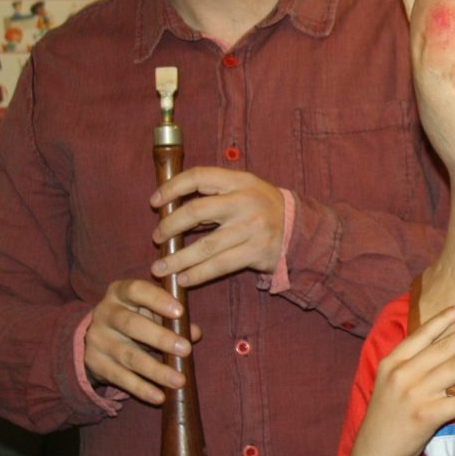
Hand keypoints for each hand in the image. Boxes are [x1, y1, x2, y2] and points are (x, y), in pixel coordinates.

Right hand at [84, 278, 201, 404]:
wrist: (98, 335)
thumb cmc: (135, 315)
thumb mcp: (150, 310)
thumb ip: (172, 317)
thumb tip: (194, 333)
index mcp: (119, 292)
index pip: (137, 290)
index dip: (158, 300)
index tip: (180, 312)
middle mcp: (105, 313)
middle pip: (132, 325)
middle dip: (161, 338)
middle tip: (186, 350)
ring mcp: (98, 340)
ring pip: (128, 356)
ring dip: (156, 370)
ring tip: (179, 380)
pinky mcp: (96, 364)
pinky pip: (120, 378)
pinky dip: (142, 389)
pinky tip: (159, 396)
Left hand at [149, 167, 285, 286]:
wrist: (299, 229)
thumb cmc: (262, 208)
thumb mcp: (244, 190)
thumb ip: (214, 195)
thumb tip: (173, 208)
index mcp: (239, 181)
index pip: (199, 176)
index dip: (172, 187)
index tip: (155, 202)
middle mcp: (245, 201)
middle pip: (197, 211)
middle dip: (170, 226)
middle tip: (156, 237)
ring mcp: (251, 228)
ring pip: (205, 246)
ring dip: (178, 259)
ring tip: (159, 267)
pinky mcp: (256, 252)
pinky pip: (220, 266)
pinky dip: (198, 274)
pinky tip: (183, 279)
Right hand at [350, 302, 454, 455]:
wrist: (374, 452)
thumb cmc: (386, 414)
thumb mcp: (389, 381)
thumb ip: (410, 362)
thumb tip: (442, 343)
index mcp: (393, 362)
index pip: (423, 333)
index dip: (444, 318)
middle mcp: (403, 374)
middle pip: (446, 347)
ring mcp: (415, 395)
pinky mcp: (427, 416)